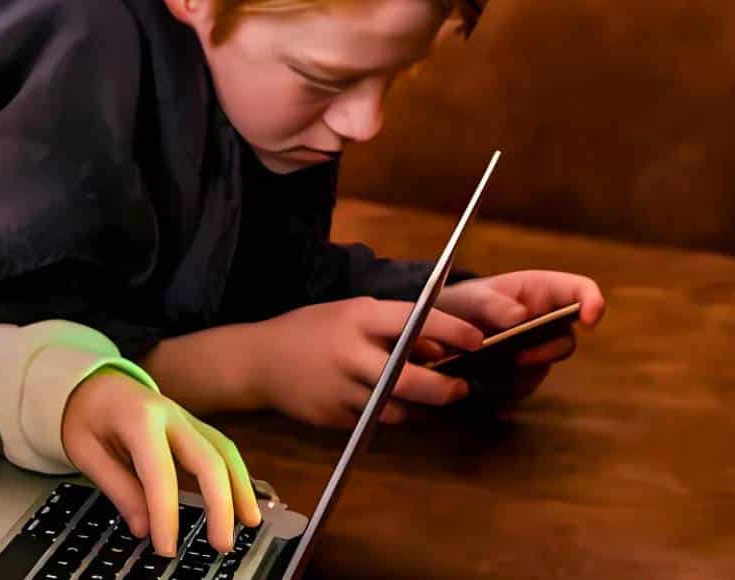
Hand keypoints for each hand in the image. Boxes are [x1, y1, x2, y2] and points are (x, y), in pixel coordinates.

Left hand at [61, 368, 263, 558]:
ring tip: (249, 522)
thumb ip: (117, 488)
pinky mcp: (193, 425)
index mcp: (139, 419)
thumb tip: (144, 527)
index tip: (167, 547)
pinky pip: (221, 449)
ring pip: (224, 451)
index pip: (160, 473)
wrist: (92, 381)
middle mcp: (170, 415)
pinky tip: (242, 499)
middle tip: (220, 543)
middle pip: (208, 459)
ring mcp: (186, 418)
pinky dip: (237, 475)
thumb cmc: (85, 415)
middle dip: (219, 503)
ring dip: (240, 487)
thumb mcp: (85, 452)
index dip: (166, 514)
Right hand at [247, 297, 486, 427]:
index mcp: (357, 317)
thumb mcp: (349, 315)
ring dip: (418, 406)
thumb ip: (391, 329)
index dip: (451, 330)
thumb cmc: (309, 330)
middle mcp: (350, 352)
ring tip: (426, 398)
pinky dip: (387, 415)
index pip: (414, 321)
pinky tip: (387, 405)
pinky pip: (374, 420)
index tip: (477, 340)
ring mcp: (339, 387)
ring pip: (396, 407)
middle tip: (459, 388)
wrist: (257, 360)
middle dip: (443, 388)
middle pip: (409, 378)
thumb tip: (438, 344)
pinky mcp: (332, 415)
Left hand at [433, 271, 606, 404]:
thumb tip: (521, 316)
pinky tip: (481, 383)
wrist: (446, 327)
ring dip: (517, 372)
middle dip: (545, 352)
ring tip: (485, 367)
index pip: (581, 291)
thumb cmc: (467, 302)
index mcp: (543, 291)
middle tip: (518, 356)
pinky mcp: (523, 375)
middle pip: (566, 341)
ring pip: (543, 368)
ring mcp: (538, 351)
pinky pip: (523, 387)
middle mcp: (548, 323)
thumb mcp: (473, 297)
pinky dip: (503, 388)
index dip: (593, 303)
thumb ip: (493, 303)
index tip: (589, 321)